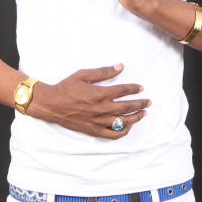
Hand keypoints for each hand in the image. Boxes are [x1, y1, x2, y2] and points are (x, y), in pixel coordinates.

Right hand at [27, 64, 150, 138]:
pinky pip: (112, 134)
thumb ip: (103, 72)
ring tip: (143, 113)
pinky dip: (123, 131)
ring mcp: (98, 121)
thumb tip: (120, 67)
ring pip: (123, 122)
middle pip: (127, 107)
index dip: (134, 89)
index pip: (123, 90)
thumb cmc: (67, 87)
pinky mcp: (94, 130)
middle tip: (148, 102)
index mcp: (100, 94)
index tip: (141, 88)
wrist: (52, 104)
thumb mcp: (84, 74)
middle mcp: (102, 109)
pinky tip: (128, 127)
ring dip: (136, 117)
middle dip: (140, 104)